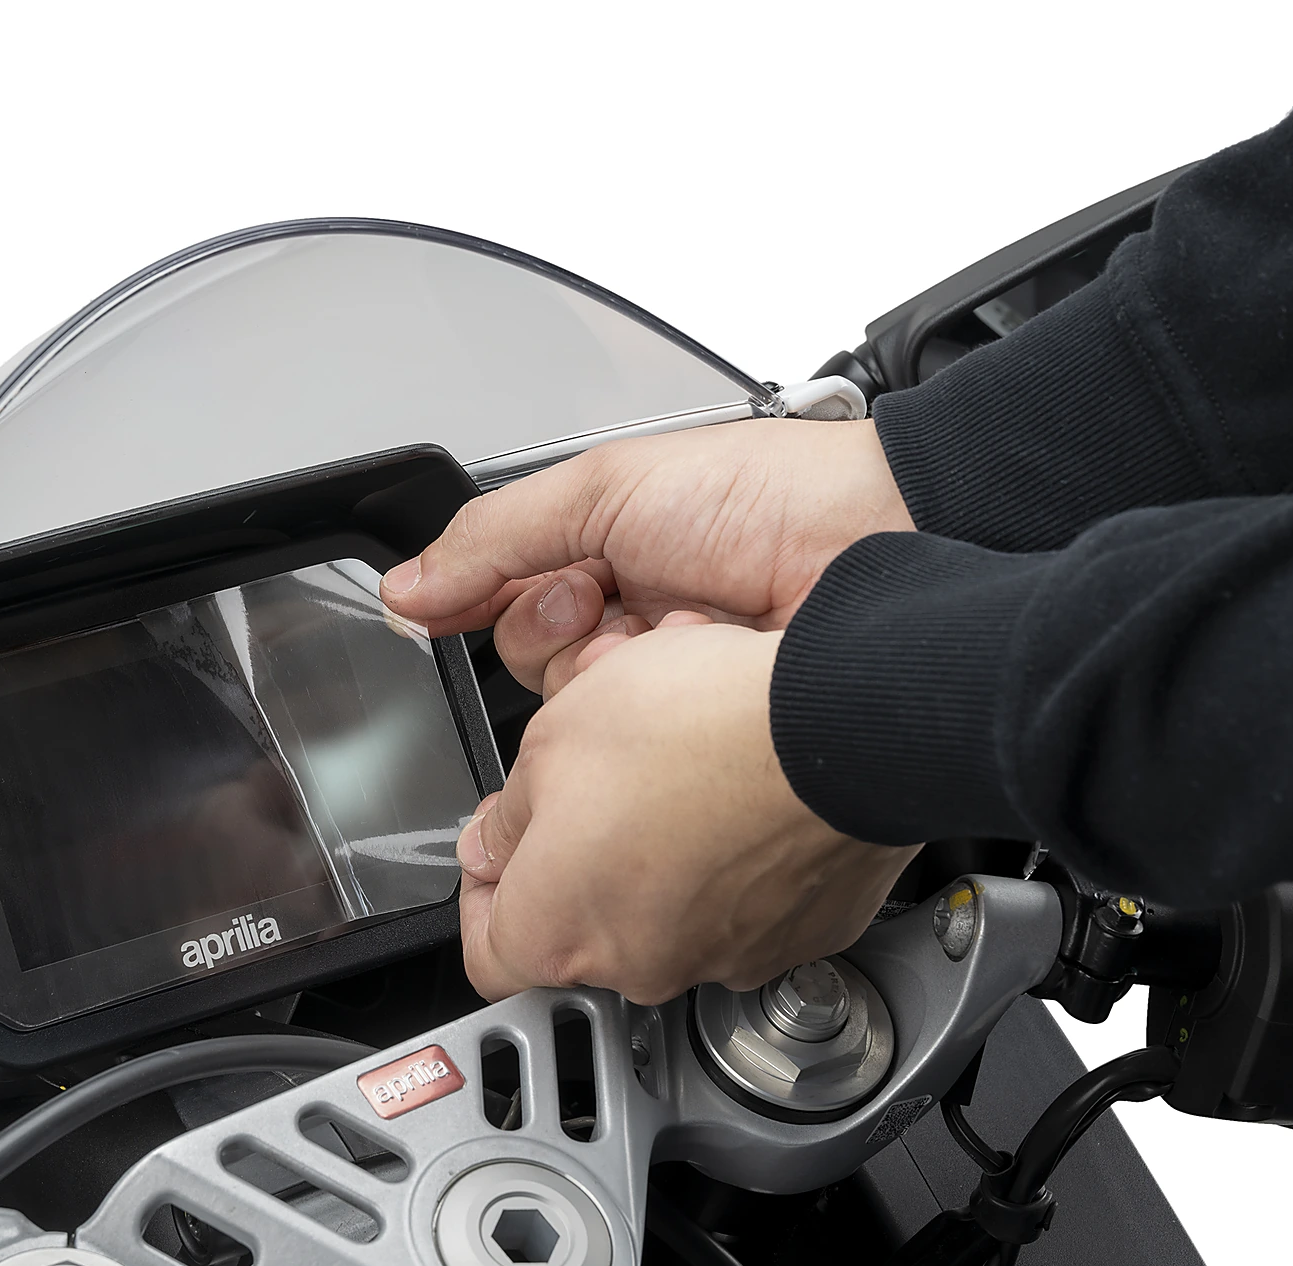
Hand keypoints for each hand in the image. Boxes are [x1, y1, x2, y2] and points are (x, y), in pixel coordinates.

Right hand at [381, 417, 911, 696]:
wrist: (883, 536)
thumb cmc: (774, 495)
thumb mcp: (606, 488)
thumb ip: (494, 536)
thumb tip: (409, 584)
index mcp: (609, 559)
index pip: (507, 605)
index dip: (497, 604)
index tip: (487, 603)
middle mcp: (639, 628)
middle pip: (536, 670)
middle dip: (563, 630)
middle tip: (604, 595)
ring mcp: (678, 686)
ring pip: (583, 715)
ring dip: (617, 665)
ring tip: (674, 623)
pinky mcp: (711, 737)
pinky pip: (641, 749)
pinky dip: (666, 701)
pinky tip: (705, 663)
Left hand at [452, 619, 917, 1003]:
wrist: (837, 725)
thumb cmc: (697, 728)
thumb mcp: (552, 739)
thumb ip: (509, 815)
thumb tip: (494, 843)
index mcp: (559, 929)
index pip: (486, 954)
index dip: (483, 894)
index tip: (496, 851)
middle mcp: (642, 965)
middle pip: (583, 932)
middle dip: (579, 864)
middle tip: (593, 791)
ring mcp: (726, 958)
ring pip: (668, 918)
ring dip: (660, 859)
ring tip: (675, 779)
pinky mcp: (799, 937)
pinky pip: (747, 909)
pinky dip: (734, 866)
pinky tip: (735, 801)